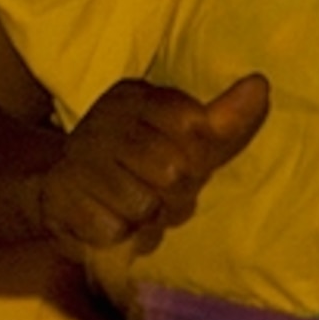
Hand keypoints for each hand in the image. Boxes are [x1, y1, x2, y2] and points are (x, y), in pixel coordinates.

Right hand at [37, 75, 269, 254]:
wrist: (57, 187)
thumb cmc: (133, 162)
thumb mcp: (180, 137)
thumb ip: (224, 119)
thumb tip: (260, 85)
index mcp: (136, 96)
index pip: (195, 126)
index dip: (197, 159)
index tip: (182, 164)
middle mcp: (105, 117)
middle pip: (174, 171)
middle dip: (174, 196)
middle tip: (156, 194)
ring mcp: (81, 155)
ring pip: (145, 203)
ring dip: (146, 219)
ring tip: (131, 208)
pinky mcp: (61, 194)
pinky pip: (113, 229)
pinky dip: (117, 234)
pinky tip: (107, 218)